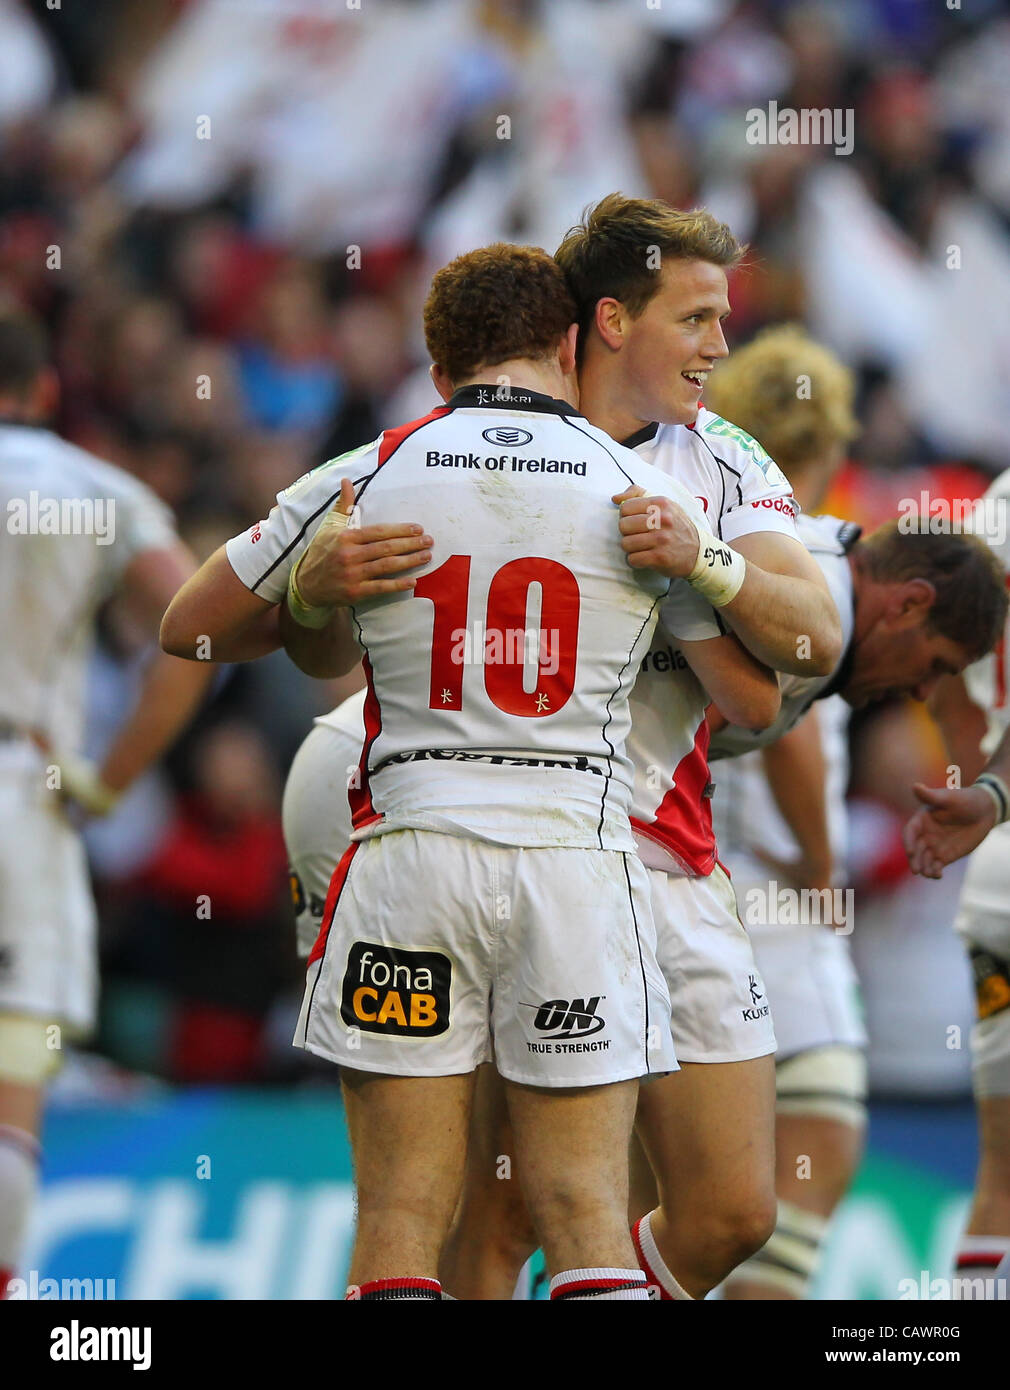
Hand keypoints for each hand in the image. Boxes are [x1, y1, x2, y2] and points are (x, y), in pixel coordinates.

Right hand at [296, 477, 432, 606]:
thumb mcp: (329, 526)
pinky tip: (413, 581)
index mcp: (346, 537)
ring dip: (409, 561)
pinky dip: (397, 585)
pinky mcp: (354, 592)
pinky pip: (380, 587)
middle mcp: (349, 554)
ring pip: (386, 566)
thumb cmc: (321, 552)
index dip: (400, 530)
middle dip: (410, 544)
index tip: (417, 528)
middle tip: (429, 541)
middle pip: (386, 548)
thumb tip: (346, 481)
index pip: (379, 531)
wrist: (306, 584)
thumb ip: (343, 505)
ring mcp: (352, 574)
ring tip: (426, 556)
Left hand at [613, 486, 699, 577]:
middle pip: (623, 525)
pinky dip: (636, 560)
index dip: (626, 516)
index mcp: (661, 503)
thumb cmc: (676, 526)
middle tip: (638, 535)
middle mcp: (662, 520)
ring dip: (631, 548)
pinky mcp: (660, 557)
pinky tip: (645, 557)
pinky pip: (633, 559)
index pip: (625, 507)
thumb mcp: (664, 504)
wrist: (698, 552)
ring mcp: (661, 539)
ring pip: (625, 544)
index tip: (635, 521)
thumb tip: (615, 498)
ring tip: (641, 547)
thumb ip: (638, 494)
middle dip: (627, 533)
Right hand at [903, 782, 995, 878]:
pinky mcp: (945, 855)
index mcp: (921, 820)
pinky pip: (936, 866)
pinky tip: (938, 875)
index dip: (909, 842)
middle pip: (915, 849)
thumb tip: (915, 786)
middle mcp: (925, 834)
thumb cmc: (965, 800)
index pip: (910, 832)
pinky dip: (934, 872)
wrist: (985, 810)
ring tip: (929, 874)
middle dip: (914, 860)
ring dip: (924, 868)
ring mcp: (934, 845)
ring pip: (924, 860)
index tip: (911, 852)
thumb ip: (931, 796)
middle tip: (916, 870)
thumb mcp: (949, 797)